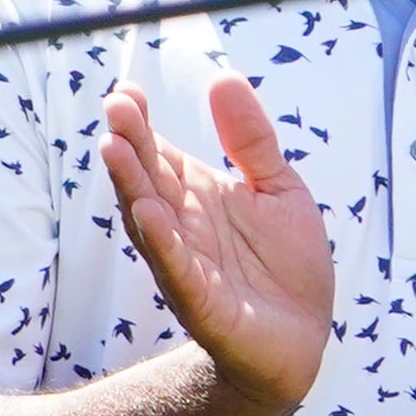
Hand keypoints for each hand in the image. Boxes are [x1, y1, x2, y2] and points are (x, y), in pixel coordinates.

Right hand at [101, 75, 330, 415]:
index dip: (140, 122)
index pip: (157, 151)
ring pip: (149, 218)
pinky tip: (150, 212)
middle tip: (114, 105)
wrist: (302, 338)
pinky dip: (162, 242)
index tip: (127, 90)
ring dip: (130, 184)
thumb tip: (223, 77)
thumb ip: (251, 139)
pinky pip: (177, 268)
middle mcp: (180, 223)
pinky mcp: (201, 301)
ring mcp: (185, 261)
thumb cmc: (285, 265)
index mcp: (195, 194)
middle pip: (146, 176)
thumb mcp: (278, 189)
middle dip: (128, 142)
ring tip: (113, 147)